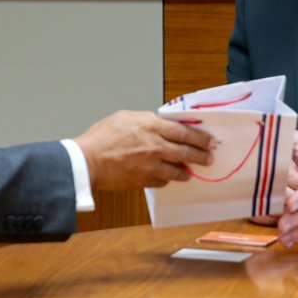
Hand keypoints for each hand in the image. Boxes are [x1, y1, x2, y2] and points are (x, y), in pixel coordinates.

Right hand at [74, 110, 214, 189]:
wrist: (87, 160)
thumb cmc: (102, 136)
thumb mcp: (125, 117)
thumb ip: (146, 120)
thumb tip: (159, 124)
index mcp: (152, 126)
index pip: (185, 132)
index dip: (200, 137)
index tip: (209, 141)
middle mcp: (155, 146)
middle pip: (187, 152)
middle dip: (202, 156)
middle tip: (209, 158)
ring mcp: (151, 165)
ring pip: (178, 170)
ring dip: (186, 171)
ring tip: (190, 171)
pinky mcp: (144, 180)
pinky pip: (162, 181)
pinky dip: (166, 179)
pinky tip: (167, 176)